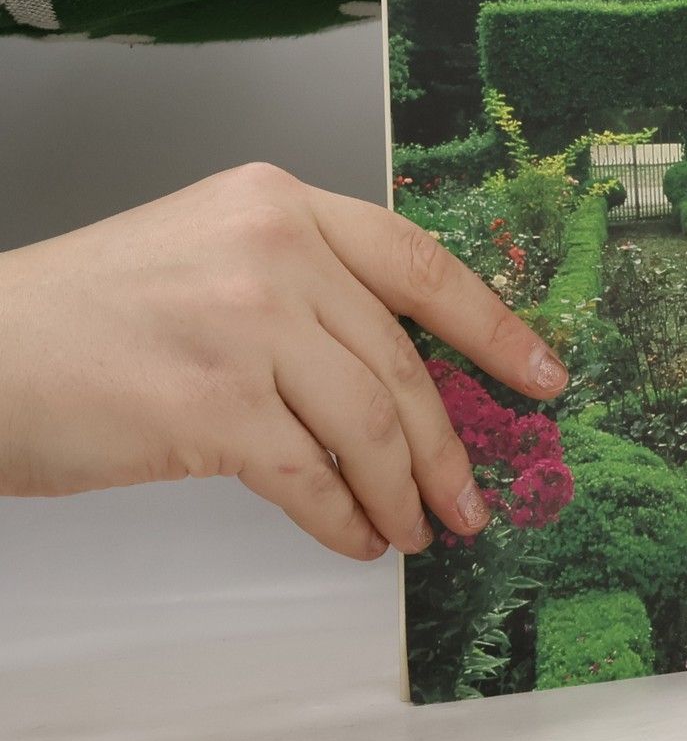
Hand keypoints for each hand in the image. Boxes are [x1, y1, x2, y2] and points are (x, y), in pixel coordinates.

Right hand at [0, 164, 567, 559]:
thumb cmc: (88, 315)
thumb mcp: (211, 253)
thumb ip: (307, 287)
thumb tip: (404, 375)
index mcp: (282, 203)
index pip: (420, 262)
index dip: (494, 326)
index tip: (545, 373)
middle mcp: (275, 251)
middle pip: (403, 361)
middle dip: (451, 445)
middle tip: (474, 500)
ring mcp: (246, 326)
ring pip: (372, 425)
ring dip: (405, 492)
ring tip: (416, 531)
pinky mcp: (212, 406)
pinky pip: (314, 477)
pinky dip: (344, 518)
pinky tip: (356, 537)